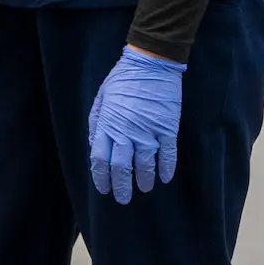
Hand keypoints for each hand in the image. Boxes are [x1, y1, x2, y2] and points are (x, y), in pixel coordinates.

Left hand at [87, 46, 184, 204]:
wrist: (150, 65)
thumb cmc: (122, 81)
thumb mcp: (101, 98)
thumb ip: (97, 123)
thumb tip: (95, 145)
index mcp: (107, 124)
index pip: (100, 159)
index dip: (101, 177)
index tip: (103, 189)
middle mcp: (126, 132)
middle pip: (121, 167)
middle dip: (121, 186)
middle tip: (122, 199)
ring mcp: (148, 131)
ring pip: (145, 165)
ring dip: (144, 180)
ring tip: (143, 189)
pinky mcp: (167, 128)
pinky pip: (168, 155)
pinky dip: (166, 169)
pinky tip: (164, 179)